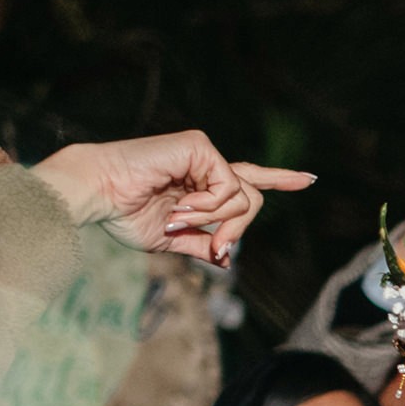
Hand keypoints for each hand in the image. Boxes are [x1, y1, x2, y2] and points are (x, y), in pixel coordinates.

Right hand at [27, 131, 312, 265]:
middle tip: (213, 244)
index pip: (248, 181)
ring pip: (244, 196)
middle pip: (253, 200)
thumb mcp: (170, 239)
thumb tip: (227, 260)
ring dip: (217, 219)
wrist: (95, 195)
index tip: (309, 179)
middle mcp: (205, 165)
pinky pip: (229, 186)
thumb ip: (202, 244)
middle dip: (236, 230)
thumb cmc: (121, 214)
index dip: (279, 179)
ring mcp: (203, 153)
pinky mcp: (199, 146)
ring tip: (180, 217)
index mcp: (200, 184)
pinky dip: (209, 205)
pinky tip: (181, 204)